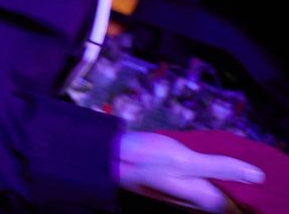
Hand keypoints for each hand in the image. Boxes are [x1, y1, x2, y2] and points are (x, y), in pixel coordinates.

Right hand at [116, 131, 263, 210]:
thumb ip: (220, 167)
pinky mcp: (173, 188)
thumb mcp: (183, 158)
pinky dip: (209, 181)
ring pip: (213, 196)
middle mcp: (195, 203)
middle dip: (237, 190)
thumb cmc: (145, 158)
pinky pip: (200, 190)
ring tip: (230, 166)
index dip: (248, 194)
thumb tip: (257, 177)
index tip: (252, 177)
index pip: (237, 206)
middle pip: (226, 203)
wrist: (106, 158)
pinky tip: (207, 167)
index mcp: (204, 199)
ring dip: (223, 184)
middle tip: (242, 168)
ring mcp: (183, 197)